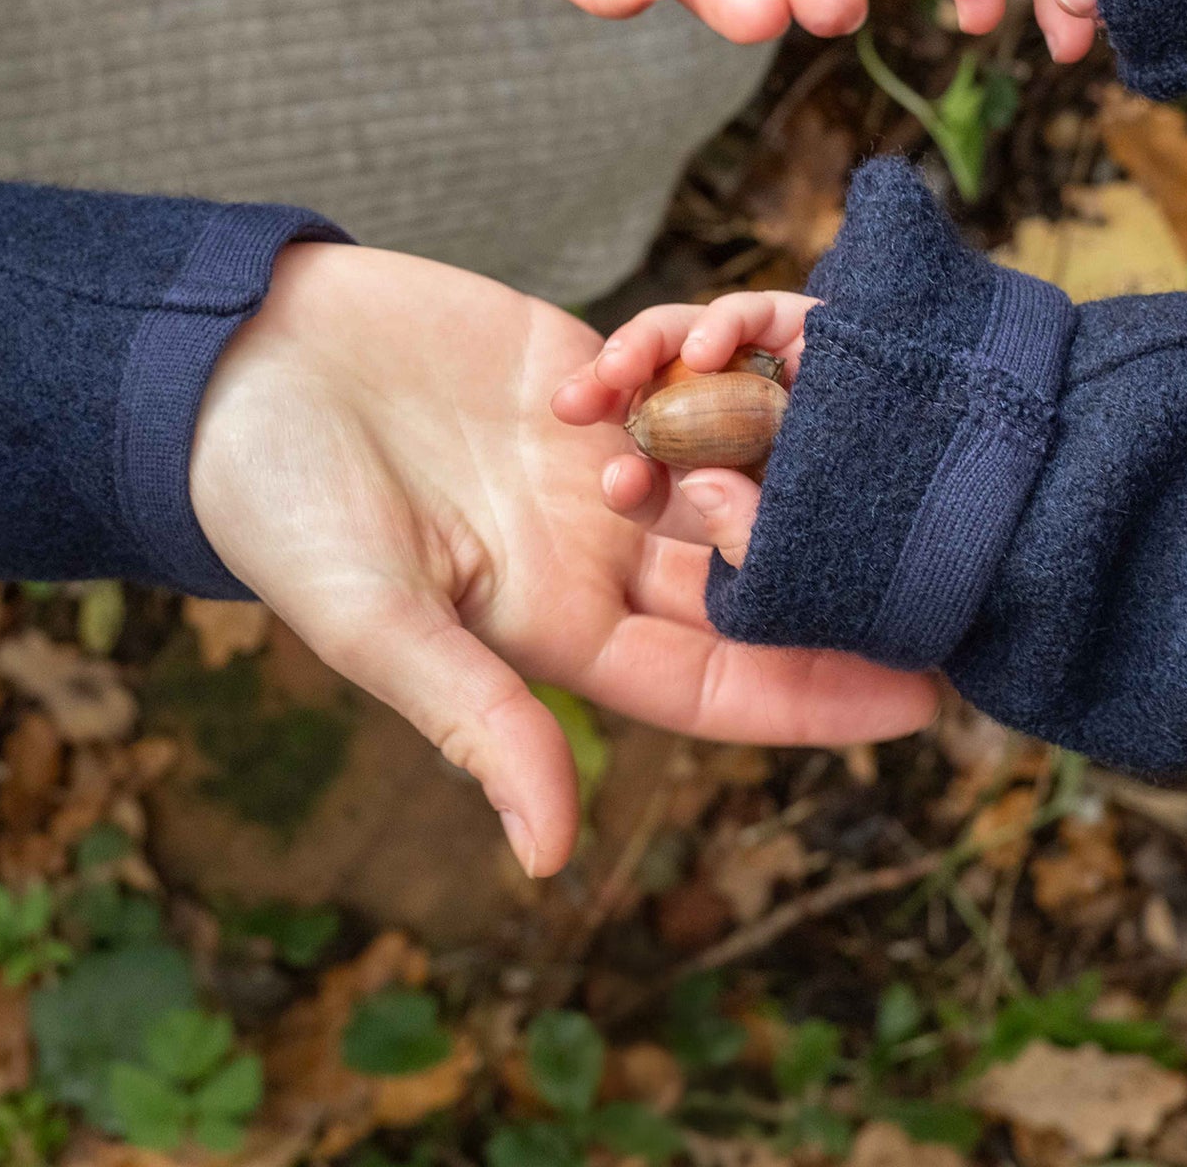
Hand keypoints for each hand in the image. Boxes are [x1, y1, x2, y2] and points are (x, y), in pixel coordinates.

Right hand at [190, 248, 933, 877]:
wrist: (235, 365)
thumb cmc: (280, 505)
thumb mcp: (373, 619)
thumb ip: (469, 718)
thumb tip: (547, 855)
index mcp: (550, 622)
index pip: (709, 679)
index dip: (812, 694)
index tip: (923, 700)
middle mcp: (590, 544)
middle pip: (746, 573)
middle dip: (838, 565)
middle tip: (951, 549)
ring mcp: (591, 452)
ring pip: (729, 458)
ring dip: (784, 442)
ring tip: (870, 424)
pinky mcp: (579, 362)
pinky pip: (677, 363)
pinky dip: (701, 350)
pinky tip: (719, 332)